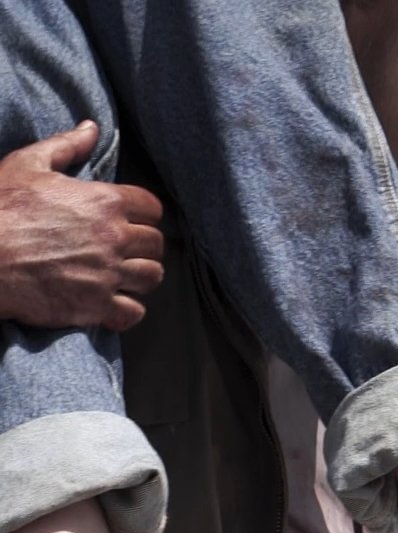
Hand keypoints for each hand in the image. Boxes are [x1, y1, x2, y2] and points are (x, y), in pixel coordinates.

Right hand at [0, 122, 163, 330]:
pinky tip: (113, 304)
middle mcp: (114, 237)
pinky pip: (133, 312)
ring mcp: (107, 273)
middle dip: (144, 246)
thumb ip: (66, 146)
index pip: (152, 208)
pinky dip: (128, 310)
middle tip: (125, 250)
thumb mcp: (28, 165)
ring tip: (122, 276)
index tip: (130, 220)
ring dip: (141, 277)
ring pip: (152, 276)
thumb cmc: (1, 207)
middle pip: (155, 244)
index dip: (143, 214)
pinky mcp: (95, 305)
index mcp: (105, 201)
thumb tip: (92, 128)